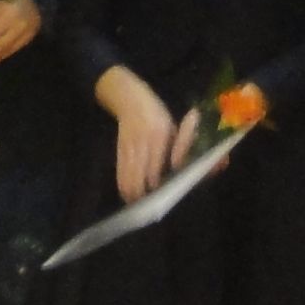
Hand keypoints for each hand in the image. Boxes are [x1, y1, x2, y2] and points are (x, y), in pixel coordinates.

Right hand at [103, 69, 178, 202]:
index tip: (162, 195)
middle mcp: (143, 142)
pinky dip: (124, 186)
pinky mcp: (119, 150)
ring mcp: (129, 146)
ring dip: (133, 194)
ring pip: (128, 178)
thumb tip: (185, 169)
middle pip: (139, 177)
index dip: (156, 185)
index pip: (155, 167)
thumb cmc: (157, 114)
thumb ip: (179, 148)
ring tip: (139, 204)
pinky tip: (128, 194)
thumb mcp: (172, 127)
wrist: (130, 99)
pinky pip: (120, 172)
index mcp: (160, 135)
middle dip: (143, 195)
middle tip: (151, 205)